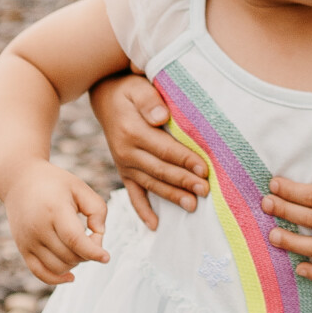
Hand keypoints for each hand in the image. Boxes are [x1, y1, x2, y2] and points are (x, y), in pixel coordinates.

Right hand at [3, 163, 109, 284]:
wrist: (19, 180)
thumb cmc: (55, 184)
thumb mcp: (80, 188)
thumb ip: (97, 210)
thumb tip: (99, 235)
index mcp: (54, 210)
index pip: (75, 240)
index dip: (93, 252)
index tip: (106, 257)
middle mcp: (38, 227)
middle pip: (69, 255)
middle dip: (87, 252)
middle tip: (91, 236)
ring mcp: (28, 240)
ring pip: (58, 267)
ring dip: (75, 262)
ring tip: (79, 246)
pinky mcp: (23, 248)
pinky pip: (41, 273)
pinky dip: (57, 278)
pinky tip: (71, 276)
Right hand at [89, 72, 208, 229]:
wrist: (105, 98)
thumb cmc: (130, 90)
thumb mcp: (138, 87)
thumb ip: (150, 101)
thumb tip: (161, 117)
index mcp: (132, 131)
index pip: (164, 149)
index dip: (185, 160)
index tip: (204, 169)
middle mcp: (126, 151)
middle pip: (160, 170)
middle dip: (184, 182)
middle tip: (205, 191)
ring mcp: (124, 164)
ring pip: (151, 184)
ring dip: (172, 196)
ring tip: (192, 206)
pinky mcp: (124, 171)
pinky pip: (133, 194)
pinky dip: (143, 210)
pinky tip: (155, 225)